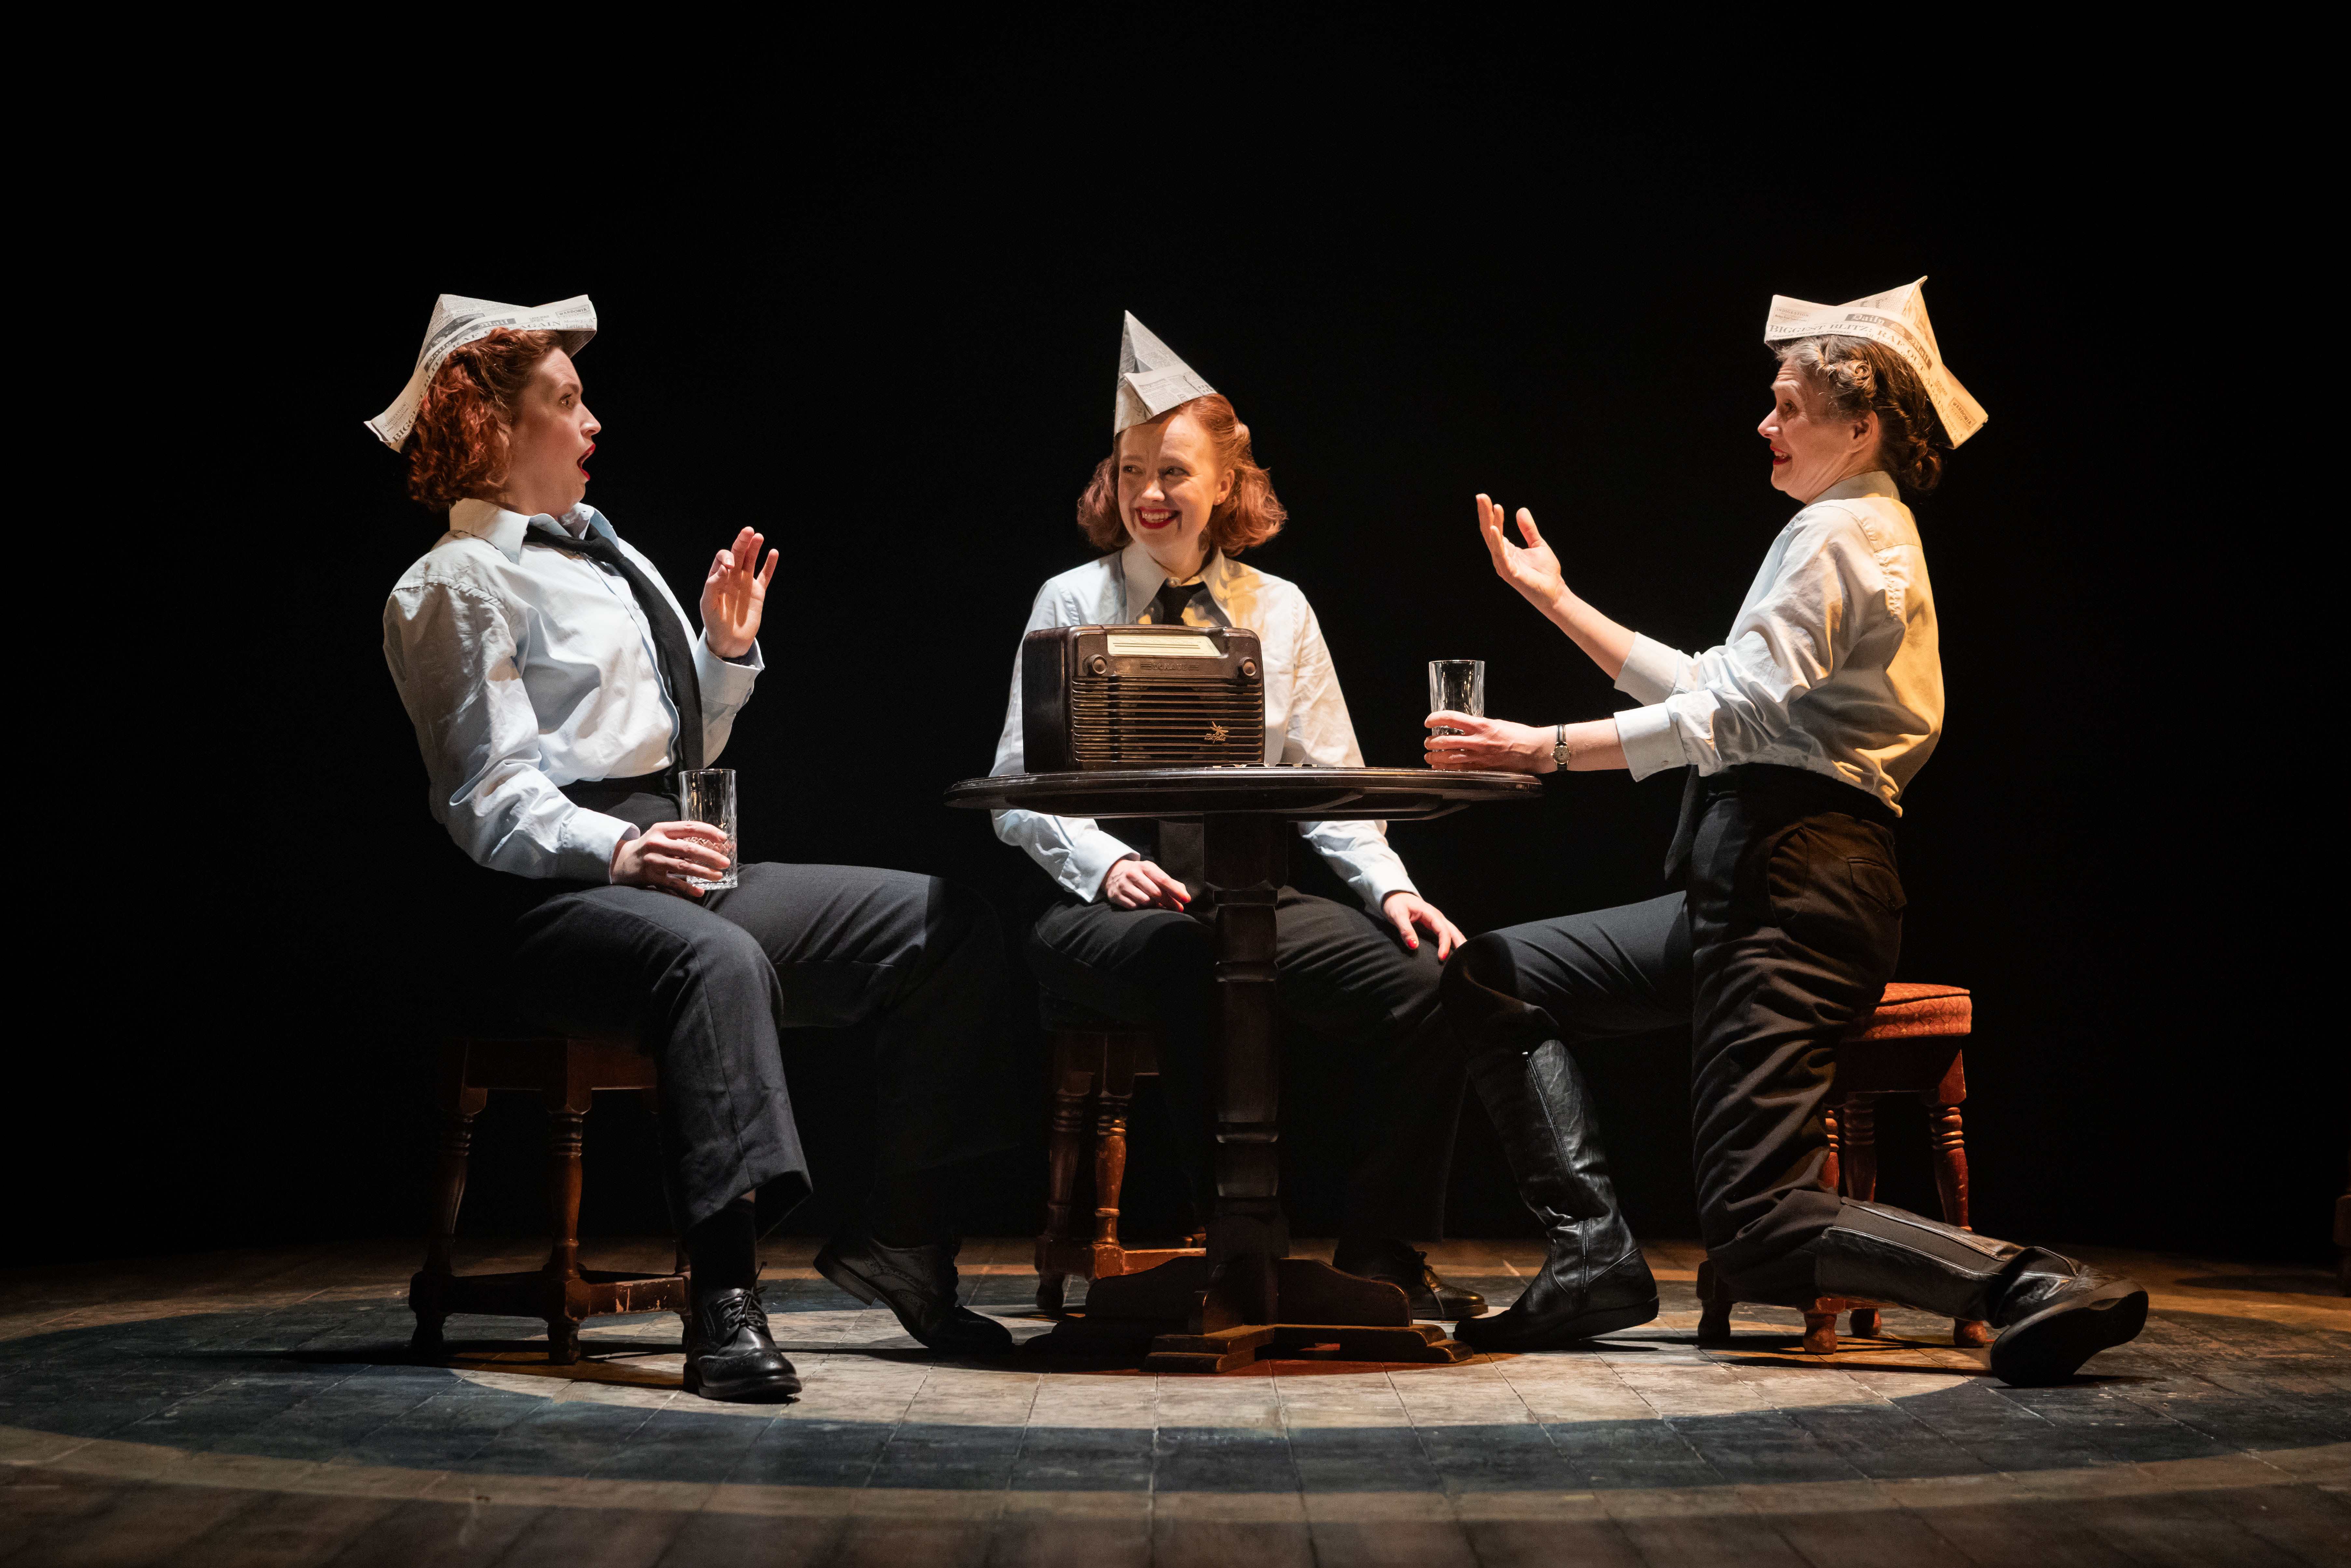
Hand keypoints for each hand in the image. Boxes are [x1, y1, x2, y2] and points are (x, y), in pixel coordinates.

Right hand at [611, 820, 732, 896]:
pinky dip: (687, 888)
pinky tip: (699, 892)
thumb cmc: (649, 846)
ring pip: (683, 867)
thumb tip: (713, 843)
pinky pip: (673, 884)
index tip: (723, 838)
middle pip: (689, 849)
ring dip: (703, 872)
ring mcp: (654, 861)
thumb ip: (681, 837)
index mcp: (661, 829)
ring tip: (718, 875)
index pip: (689, 827)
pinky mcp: (651, 877)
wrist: (621, 861)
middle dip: (710, 856)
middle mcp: (657, 843)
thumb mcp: (661, 835)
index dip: (708, 832)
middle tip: (725, 862)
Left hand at [701, 527, 779, 658]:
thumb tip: (725, 568)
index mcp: (717, 578)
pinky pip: (765, 575)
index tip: (730, 567)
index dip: (727, 557)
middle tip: (748, 531)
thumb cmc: (714, 624)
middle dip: (742, 542)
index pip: (722, 559)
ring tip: (758, 537)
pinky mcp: (758, 592)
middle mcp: (731, 577)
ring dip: (754, 548)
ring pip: (751, 561)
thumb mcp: (708, 605)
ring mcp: (745, 584)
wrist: (729, 641)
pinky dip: (770, 564)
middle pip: (738, 554)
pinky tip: (773, 552)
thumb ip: (713, 585)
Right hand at [1102, 857, 1190, 910]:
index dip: (1175, 891)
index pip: (1163, 879)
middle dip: (1170, 902)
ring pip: (1145, 901)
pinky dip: (1142, 909)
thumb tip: (1185, 896)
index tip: (1186, 900)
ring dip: (1155, 906)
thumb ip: (1171, 883)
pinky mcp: (1116, 896)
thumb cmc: (1141, 875)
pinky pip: (1134, 907)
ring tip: (1159, 905)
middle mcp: (1133, 874)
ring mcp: (1123, 885)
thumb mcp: (1154, 873)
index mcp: (1145, 866)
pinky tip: (1146, 907)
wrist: (1113, 873)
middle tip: (1178, 908)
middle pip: (1155, 892)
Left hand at [1382, 891, 1464, 958]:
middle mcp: (1437, 917)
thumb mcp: (1397, 915)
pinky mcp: (1434, 925)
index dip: (1444, 945)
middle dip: (1460, 945)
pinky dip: (1453, 942)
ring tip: (1464, 958)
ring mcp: (1437, 921)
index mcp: (1431, 913)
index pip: (1443, 930)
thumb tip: (1414, 946)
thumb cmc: (1396, 904)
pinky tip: (1455, 951)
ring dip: (1459, 943)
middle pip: (1454, 931)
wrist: (1395, 896)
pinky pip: (1447, 934)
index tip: (1441, 958)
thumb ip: (1405, 930)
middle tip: (1464, 960)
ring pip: (1453, 932)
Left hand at [1424, 713, 1554, 773]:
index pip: (1450, 718)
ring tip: (1430, 757)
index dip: (1435, 718)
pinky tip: (1441, 769)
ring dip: (1435, 758)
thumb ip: (1479, 725)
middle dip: (1431, 742)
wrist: (1535, 749)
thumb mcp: (1496, 723)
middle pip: (1444, 741)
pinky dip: (1447, 770)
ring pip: (1448, 758)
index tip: (1428, 721)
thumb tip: (1464, 726)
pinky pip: (1460, 771)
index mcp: (1481, 725)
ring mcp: (1480, 757)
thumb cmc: (1519, 734)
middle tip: (1428, 742)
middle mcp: (1478, 741)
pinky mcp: (1483, 769)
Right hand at [1477, 493, 1565, 611]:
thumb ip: (1528, 529)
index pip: (1496, 529)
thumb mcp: (1538, 544)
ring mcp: (1504, 565)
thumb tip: (1521, 510)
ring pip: (1492, 540)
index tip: (1494, 502)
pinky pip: (1500, 555)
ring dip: (1488, 522)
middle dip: (1485, 514)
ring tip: (1485, 505)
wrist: (1555, 592)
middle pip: (1489, 532)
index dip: (1494, 515)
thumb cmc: (1545, 572)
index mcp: (1507, 550)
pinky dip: (1496, 541)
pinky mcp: (1510, 573)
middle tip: (1481, 496)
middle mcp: (1501, 557)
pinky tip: (1494, 529)